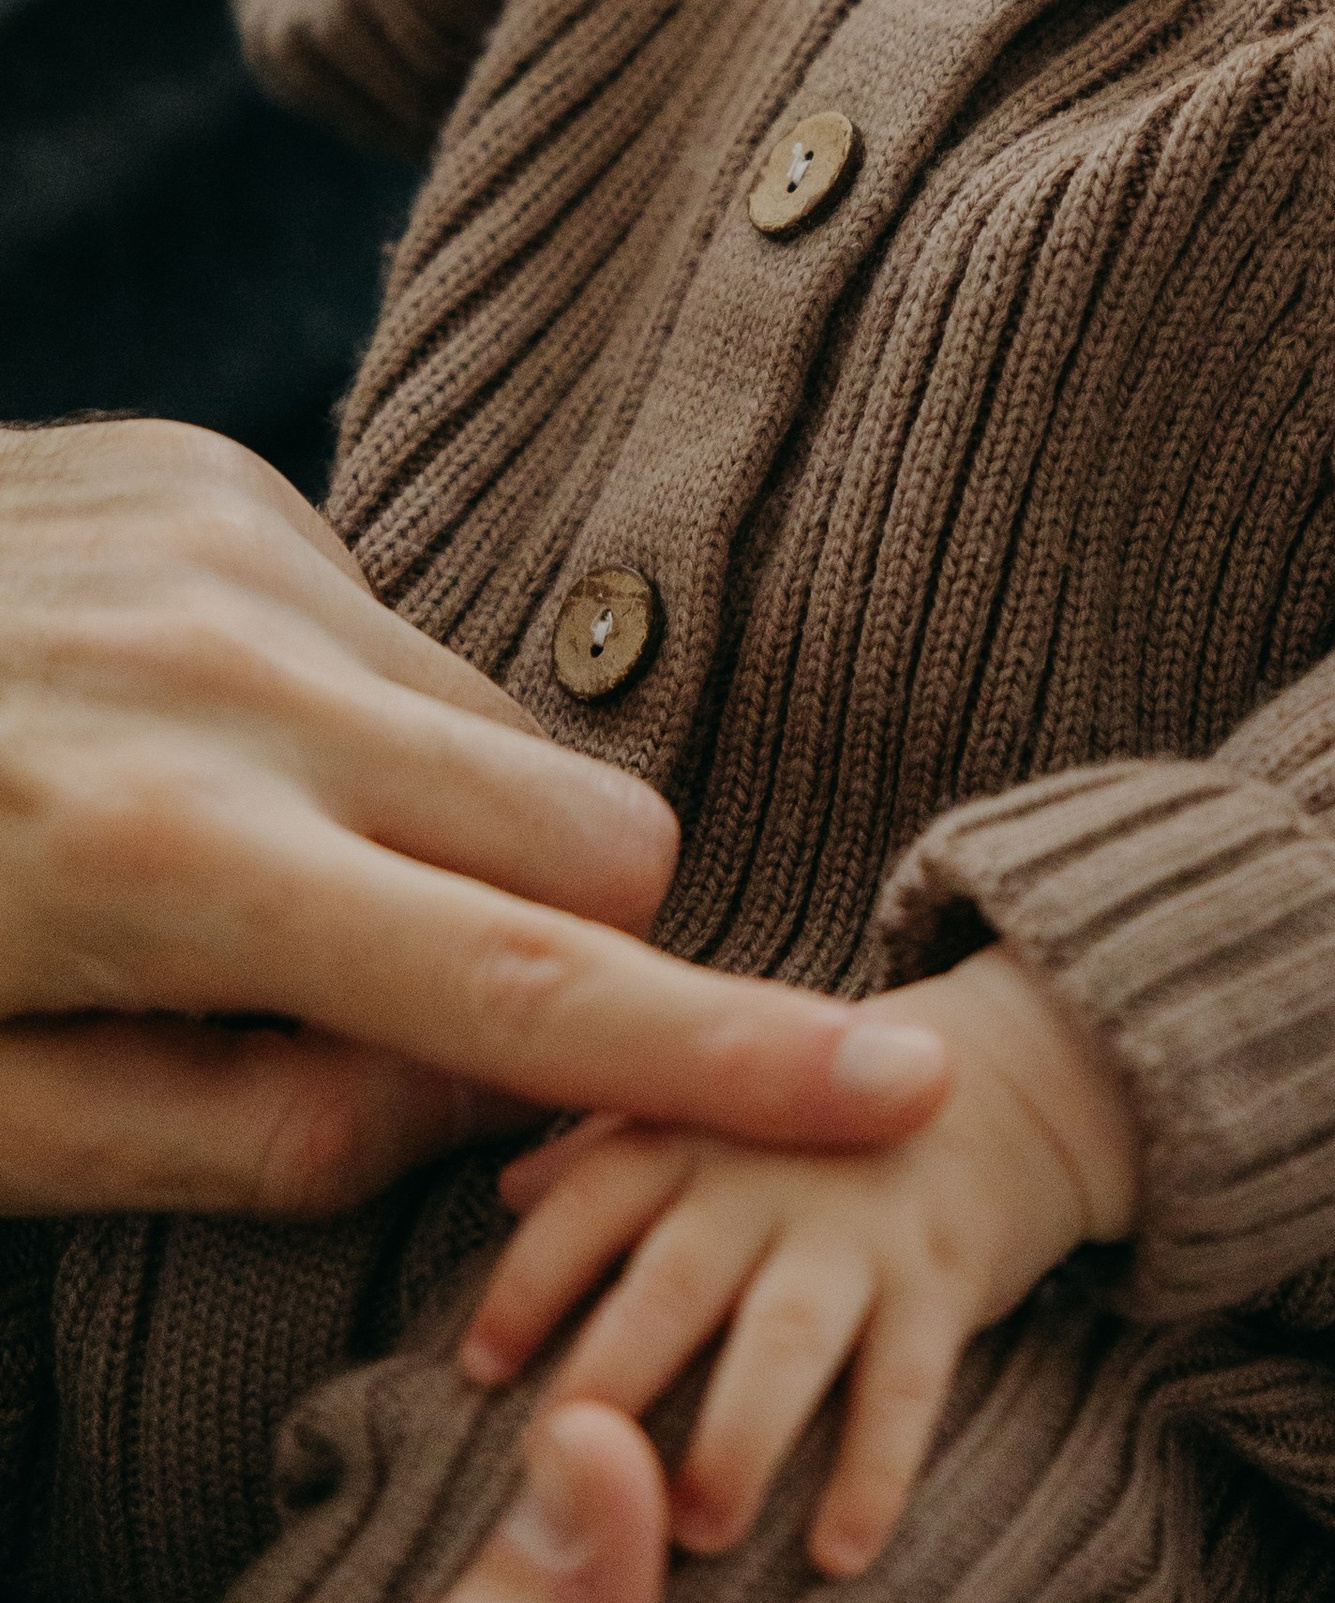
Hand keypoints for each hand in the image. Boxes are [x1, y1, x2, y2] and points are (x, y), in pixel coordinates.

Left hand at [0, 421, 950, 1216]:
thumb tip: (480, 1107)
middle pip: (589, 833)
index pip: (523, 991)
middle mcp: (237, 675)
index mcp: (165, 864)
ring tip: (238, 862)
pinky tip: (185, 741)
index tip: (901, 1085)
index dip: (727, 1059)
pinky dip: (347, 722)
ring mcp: (238, 545)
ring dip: (442, 828)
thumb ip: (248, 1132)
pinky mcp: (222, 471)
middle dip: (571, 944)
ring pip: (505, 731)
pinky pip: (401, 631)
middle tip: (413, 1012)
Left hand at [463, 949, 1139, 1575]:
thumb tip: (504, 1195)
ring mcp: (858, 1227)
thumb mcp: (712, 1110)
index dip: (531, 1283)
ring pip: (785, 1335)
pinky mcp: (943, 1277)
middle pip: (675, 1278)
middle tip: (568, 1476)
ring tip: (698, 1529)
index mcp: (691, 1133)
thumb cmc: (814, 1126)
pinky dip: (876, 1469)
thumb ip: (608, 1156)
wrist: (999, 1082)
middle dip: (618, 1373)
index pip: (591, 1203)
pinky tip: (841, 1555)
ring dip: (738, 1433)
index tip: (479, 1374)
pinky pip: (908, 1382)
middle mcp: (766, 1174)